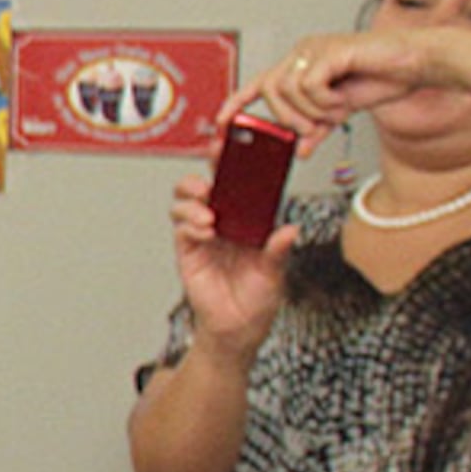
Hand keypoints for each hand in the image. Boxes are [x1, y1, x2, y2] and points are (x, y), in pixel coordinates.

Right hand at [167, 167, 291, 359]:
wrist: (236, 330)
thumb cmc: (258, 300)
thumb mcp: (276, 274)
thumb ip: (278, 251)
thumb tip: (289, 230)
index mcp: (250, 219)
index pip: (241, 182)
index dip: (235, 160)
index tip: (235, 142)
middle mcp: (226, 221)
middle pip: (208, 182)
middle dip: (207, 168)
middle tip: (213, 168)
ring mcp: (203, 233)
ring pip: (186, 200)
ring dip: (193, 199)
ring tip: (208, 215)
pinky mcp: (188, 249)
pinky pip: (181, 227)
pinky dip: (189, 224)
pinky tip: (204, 233)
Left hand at [252, 26, 453, 135]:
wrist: (418, 63)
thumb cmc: (385, 77)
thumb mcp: (343, 110)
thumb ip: (319, 127)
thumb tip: (300, 149)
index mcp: (302, 64)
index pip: (259, 83)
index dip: (237, 102)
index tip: (221, 123)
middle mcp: (304, 53)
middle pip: (269, 89)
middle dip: (287, 117)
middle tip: (312, 128)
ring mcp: (315, 49)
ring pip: (286, 89)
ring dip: (310, 111)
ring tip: (335, 112)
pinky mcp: (330, 51)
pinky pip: (309, 85)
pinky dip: (324, 102)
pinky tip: (343, 101)